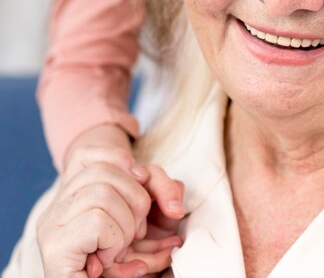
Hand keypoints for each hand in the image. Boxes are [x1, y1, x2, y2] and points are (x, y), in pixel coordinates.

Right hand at [41, 128, 184, 276]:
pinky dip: (114, 241)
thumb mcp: (145, 219)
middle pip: (102, 171)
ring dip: (125, 226)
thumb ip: (159, 194)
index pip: (97, 156)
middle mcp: (57, 210)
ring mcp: (52, 228)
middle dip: (135, 199)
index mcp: (73, 199)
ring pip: (102, 194)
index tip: (142, 182)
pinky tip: (108, 258)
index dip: (124, 162)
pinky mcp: (55, 249)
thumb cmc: (121, 262)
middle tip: (136, 232)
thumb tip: (176, 208)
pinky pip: (97, 221)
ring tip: (120, 248)